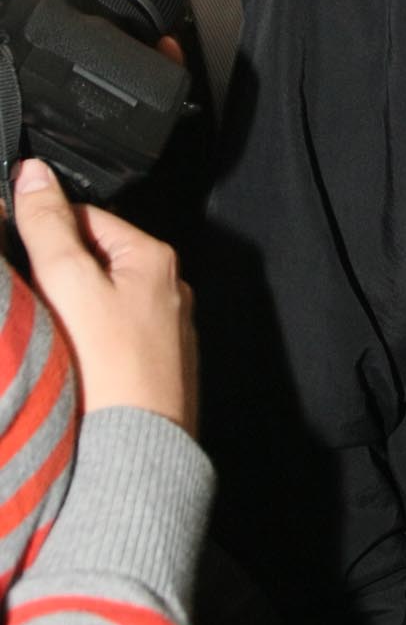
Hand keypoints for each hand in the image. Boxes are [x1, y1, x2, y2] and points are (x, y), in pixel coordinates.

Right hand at [12, 158, 197, 435]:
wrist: (136, 449)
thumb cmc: (112, 369)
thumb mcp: (70, 283)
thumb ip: (49, 226)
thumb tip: (33, 175)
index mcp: (155, 259)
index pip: (88, 218)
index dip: (46, 230)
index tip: (19, 248)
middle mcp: (167, 290)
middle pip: (93, 261)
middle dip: (56, 274)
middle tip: (33, 298)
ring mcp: (161, 332)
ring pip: (99, 302)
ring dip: (68, 310)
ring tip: (47, 334)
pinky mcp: (149, 368)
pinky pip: (108, 339)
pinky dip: (84, 343)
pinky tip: (66, 361)